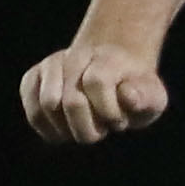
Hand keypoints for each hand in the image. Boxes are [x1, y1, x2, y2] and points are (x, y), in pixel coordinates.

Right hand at [22, 42, 169, 144]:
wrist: (113, 74)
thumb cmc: (133, 93)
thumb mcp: (152, 97)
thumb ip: (146, 98)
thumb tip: (127, 95)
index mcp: (107, 58)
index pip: (96, 82)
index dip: (108, 112)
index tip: (119, 121)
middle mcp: (75, 55)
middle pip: (70, 100)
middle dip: (88, 128)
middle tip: (101, 128)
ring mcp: (51, 65)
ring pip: (47, 105)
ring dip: (68, 129)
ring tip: (82, 126)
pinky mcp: (33, 78)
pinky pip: (33, 111)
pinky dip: (48, 129)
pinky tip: (64, 129)